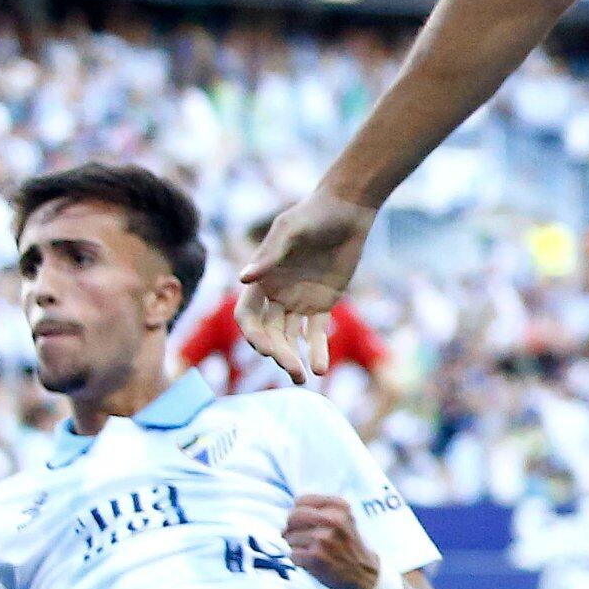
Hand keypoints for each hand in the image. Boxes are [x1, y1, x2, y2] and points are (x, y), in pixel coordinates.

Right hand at [237, 192, 370, 383]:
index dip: (253, 335)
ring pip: (289, 338)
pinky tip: (320, 369)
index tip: (266, 350)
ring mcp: (298, 302)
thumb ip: (269, 256)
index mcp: (260, 281)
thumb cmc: (313, 215)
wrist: (347, 211)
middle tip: (291, 370)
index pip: (247, 317)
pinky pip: (316, 333)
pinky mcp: (322, 305)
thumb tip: (241, 279)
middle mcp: (275, 295)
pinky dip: (317, 350)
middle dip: (277, 353)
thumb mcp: (290, 231)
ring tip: (304, 377)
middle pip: (269, 333)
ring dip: (294, 358)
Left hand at [283, 494, 379, 588]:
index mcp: (340, 507)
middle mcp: (333, 519)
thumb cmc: (346, 544)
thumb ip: (318, 510)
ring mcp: (324, 538)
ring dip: (296, 546)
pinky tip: (313, 561)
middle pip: (292, 517)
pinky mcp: (316, 556)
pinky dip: (299, 559)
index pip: (300, 501)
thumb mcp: (342, 518)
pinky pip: (292, 554)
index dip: (297, 513)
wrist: (364, 572)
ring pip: (289, 537)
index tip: (304, 523)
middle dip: (291, 528)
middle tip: (300, 537)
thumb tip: (286, 518)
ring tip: (313, 551)